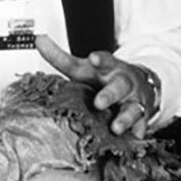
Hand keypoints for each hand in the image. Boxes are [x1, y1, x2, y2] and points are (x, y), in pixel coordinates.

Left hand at [35, 35, 154, 137]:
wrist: (137, 86)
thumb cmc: (103, 77)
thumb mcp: (83, 67)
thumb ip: (60, 57)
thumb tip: (38, 39)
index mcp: (109, 68)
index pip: (106, 60)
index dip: (101, 59)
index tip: (93, 58)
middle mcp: (124, 83)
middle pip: (119, 87)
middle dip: (110, 95)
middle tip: (99, 103)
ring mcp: (134, 101)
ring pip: (132, 109)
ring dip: (124, 119)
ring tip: (116, 128)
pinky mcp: (141, 118)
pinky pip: (141, 128)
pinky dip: (137, 135)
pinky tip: (133, 140)